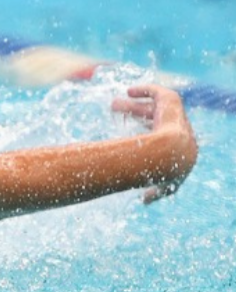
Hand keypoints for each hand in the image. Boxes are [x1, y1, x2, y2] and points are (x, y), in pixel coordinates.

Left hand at [111, 84, 197, 203]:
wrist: (173, 153)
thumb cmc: (165, 171)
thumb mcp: (162, 186)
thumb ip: (156, 192)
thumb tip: (144, 201)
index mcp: (177, 145)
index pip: (158, 134)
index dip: (143, 130)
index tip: (125, 128)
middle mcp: (178, 129)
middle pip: (153, 118)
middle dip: (134, 114)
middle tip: (113, 110)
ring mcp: (176, 115)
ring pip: (153, 107)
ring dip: (134, 105)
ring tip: (112, 103)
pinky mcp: (173, 100)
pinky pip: (158, 92)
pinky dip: (145, 89)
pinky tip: (129, 90)